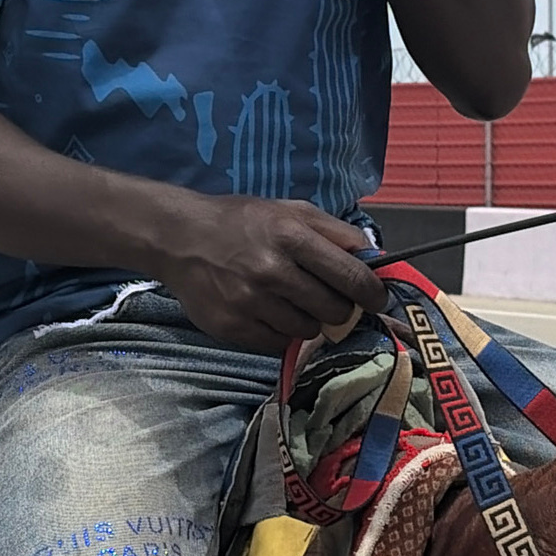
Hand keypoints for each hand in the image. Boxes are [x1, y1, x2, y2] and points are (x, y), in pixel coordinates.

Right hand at [153, 193, 387, 354]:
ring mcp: (250, 302)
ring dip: (309, 320)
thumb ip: (335, 232)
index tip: (376, 299)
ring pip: (308, 330)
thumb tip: (376, 258)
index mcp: (291, 235)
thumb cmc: (241, 222)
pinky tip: (269, 312)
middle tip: (329, 299)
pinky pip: (279, 344)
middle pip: (334, 309)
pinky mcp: (233, 327)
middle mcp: (272, 270)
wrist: (179, 238)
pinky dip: (282, 333)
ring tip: (291, 301)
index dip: (372, 293)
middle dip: (340, 308)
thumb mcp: (290, 210)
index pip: (351, 276)